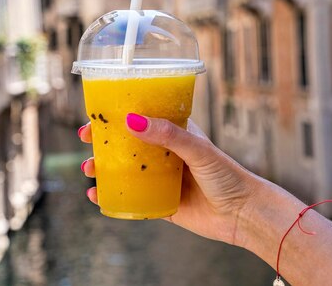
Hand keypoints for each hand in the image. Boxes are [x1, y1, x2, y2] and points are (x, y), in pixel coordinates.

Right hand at [79, 114, 259, 244]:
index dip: (118, 116)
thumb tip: (132, 121)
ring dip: (103, 169)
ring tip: (90, 170)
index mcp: (175, 135)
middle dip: (104, 143)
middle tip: (86, 141)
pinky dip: (111, 196)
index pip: (142, 119)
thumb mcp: (197, 149)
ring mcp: (162, 180)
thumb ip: (167, 135)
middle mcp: (165, 155)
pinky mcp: (161, 203)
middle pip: (127, 145)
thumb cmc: (228, 175)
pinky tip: (96, 196)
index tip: (97, 116)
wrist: (244, 215)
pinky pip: (131, 198)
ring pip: (125, 171)